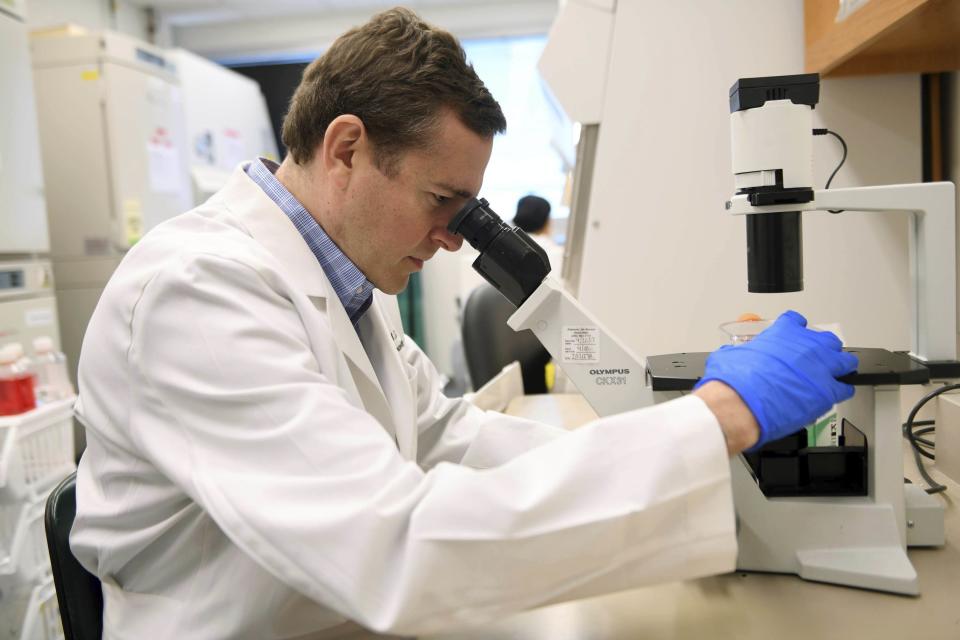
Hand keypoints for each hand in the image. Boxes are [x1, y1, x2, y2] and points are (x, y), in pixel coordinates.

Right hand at [695, 310, 857, 449]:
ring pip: (844, 361)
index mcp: (782, 333)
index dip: (796, 329)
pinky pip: (845, 387)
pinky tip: (836, 393)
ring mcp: (819, 367)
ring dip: (839, 366)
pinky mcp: (827, 391)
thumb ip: (738, 352)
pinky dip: (841, 390)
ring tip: (835, 374)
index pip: (795, 321)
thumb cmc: (734, 381)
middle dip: (822, 348)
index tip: (795, 336)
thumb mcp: (728, 357)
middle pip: (826, 340)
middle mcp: (805, 346)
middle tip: (815, 359)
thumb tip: (731, 355)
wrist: (740, 403)